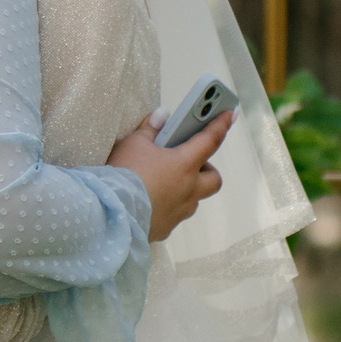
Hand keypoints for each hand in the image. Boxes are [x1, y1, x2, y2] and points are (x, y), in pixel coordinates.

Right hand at [107, 110, 231, 241]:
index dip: (220, 125)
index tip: (229, 115)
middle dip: (206, 170)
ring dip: (187, 189)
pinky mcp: (167, 227)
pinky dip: (169, 206)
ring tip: (166, 182)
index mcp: (185, 164)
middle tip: (190, 161)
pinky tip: (151, 201)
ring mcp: (180, 211)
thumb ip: (150, 129)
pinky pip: (174, 215)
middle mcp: (189, 189)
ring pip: (194, 199)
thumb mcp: (133, 143)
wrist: (110, 210)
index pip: (210, 140)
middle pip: (214, 179)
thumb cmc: (124, 173)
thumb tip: (162, 115)